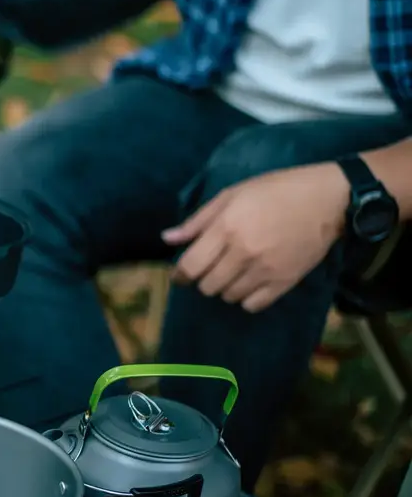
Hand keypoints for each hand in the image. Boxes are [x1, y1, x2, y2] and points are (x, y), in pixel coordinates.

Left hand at [162, 162, 349, 312]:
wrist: (327, 198)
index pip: (190, 267)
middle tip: (211, 268)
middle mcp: (243, 252)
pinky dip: (246, 299)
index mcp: (227, 228)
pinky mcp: (286, 281)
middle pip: (207, 286)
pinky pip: (253, 305)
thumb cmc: (276, 191)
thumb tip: (167, 239)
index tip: (180, 274)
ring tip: (233, 272)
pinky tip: (249, 283)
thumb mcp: (231, 195)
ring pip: (229, 297)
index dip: (180, 275)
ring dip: (224, 288)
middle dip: (203, 279)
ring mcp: (266, 270)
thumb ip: (197, 221)